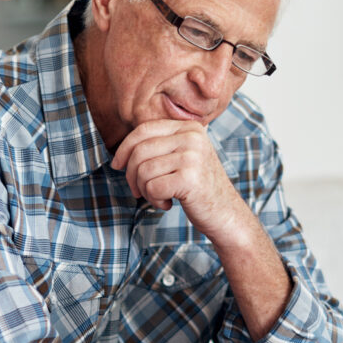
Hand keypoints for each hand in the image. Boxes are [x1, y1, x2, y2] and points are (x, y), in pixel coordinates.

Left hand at [110, 119, 247, 242]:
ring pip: (143, 171)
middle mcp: (192, 137)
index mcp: (189, 128)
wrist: (226, 214)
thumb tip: (119, 155)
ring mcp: (192, 157)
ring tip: (160, 197)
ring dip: (145, 190)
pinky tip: (169, 204)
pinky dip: (155, 200)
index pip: (144, 129)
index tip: (117, 165)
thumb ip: (159, 148)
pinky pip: (152, 187)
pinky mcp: (190, 178)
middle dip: (131, 175)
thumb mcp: (182, 159)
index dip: (124, 148)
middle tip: (139, 191)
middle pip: (140, 151)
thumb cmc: (198, 188)